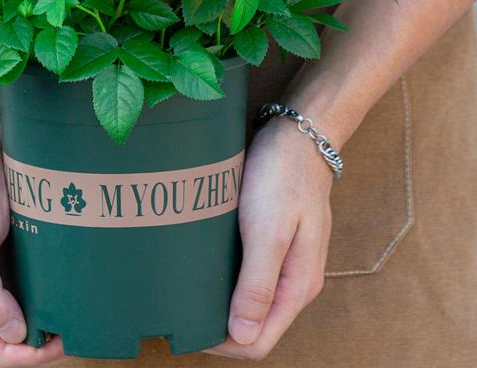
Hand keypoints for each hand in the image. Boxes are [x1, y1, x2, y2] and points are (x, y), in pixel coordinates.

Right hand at [0, 127, 63, 367]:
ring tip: (85, 298)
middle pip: (15, 328)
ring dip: (53, 304)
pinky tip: (76, 269)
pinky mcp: (10, 236)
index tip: (65, 340)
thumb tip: (16, 335)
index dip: (31, 355)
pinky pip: (34, 267)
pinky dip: (54, 274)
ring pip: (28, 298)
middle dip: (48, 333)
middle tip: (83, 319)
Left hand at [205, 121, 332, 359]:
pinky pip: (248, 272)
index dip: (222, 343)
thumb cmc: (283, 177)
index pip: (259, 342)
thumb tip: (244, 337)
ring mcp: (285, 259)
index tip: (185, 327)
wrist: (299, 133)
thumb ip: (259, 284)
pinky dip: (225, 276)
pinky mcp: (273, 239)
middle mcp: (294, 280)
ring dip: (220, 300)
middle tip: (178, 307)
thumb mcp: (269, 230)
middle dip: (217, 325)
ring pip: (249, 299)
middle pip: (254, 324)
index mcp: (298, 286)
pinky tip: (201, 262)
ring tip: (184, 287)